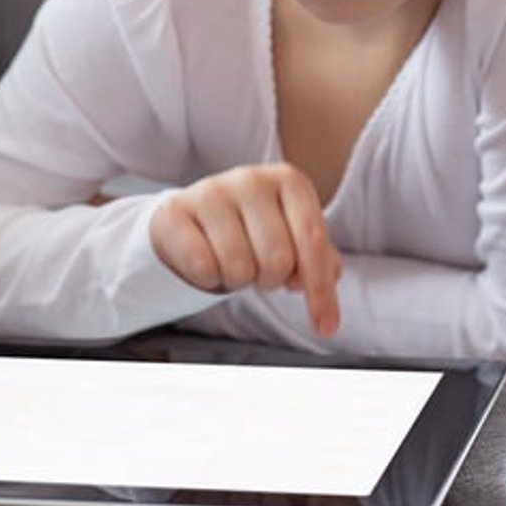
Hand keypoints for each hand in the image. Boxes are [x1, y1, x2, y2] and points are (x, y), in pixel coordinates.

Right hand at [150, 164, 342, 336]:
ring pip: (238, 266)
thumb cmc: (253, 231)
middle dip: (269, 280)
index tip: (326, 327)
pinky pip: (202, 267)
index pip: (313, 241)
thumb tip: (330, 275)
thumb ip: (320, 259)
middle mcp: (251, 179)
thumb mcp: (292, 237)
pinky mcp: (175, 210)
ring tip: (232, 262)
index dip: (321, 290)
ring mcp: (211, 191)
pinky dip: (207, 278)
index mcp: (290, 181)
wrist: (194, 218)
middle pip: (277, 260)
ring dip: (237, 280)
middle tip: (258, 271)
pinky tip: (206, 261)